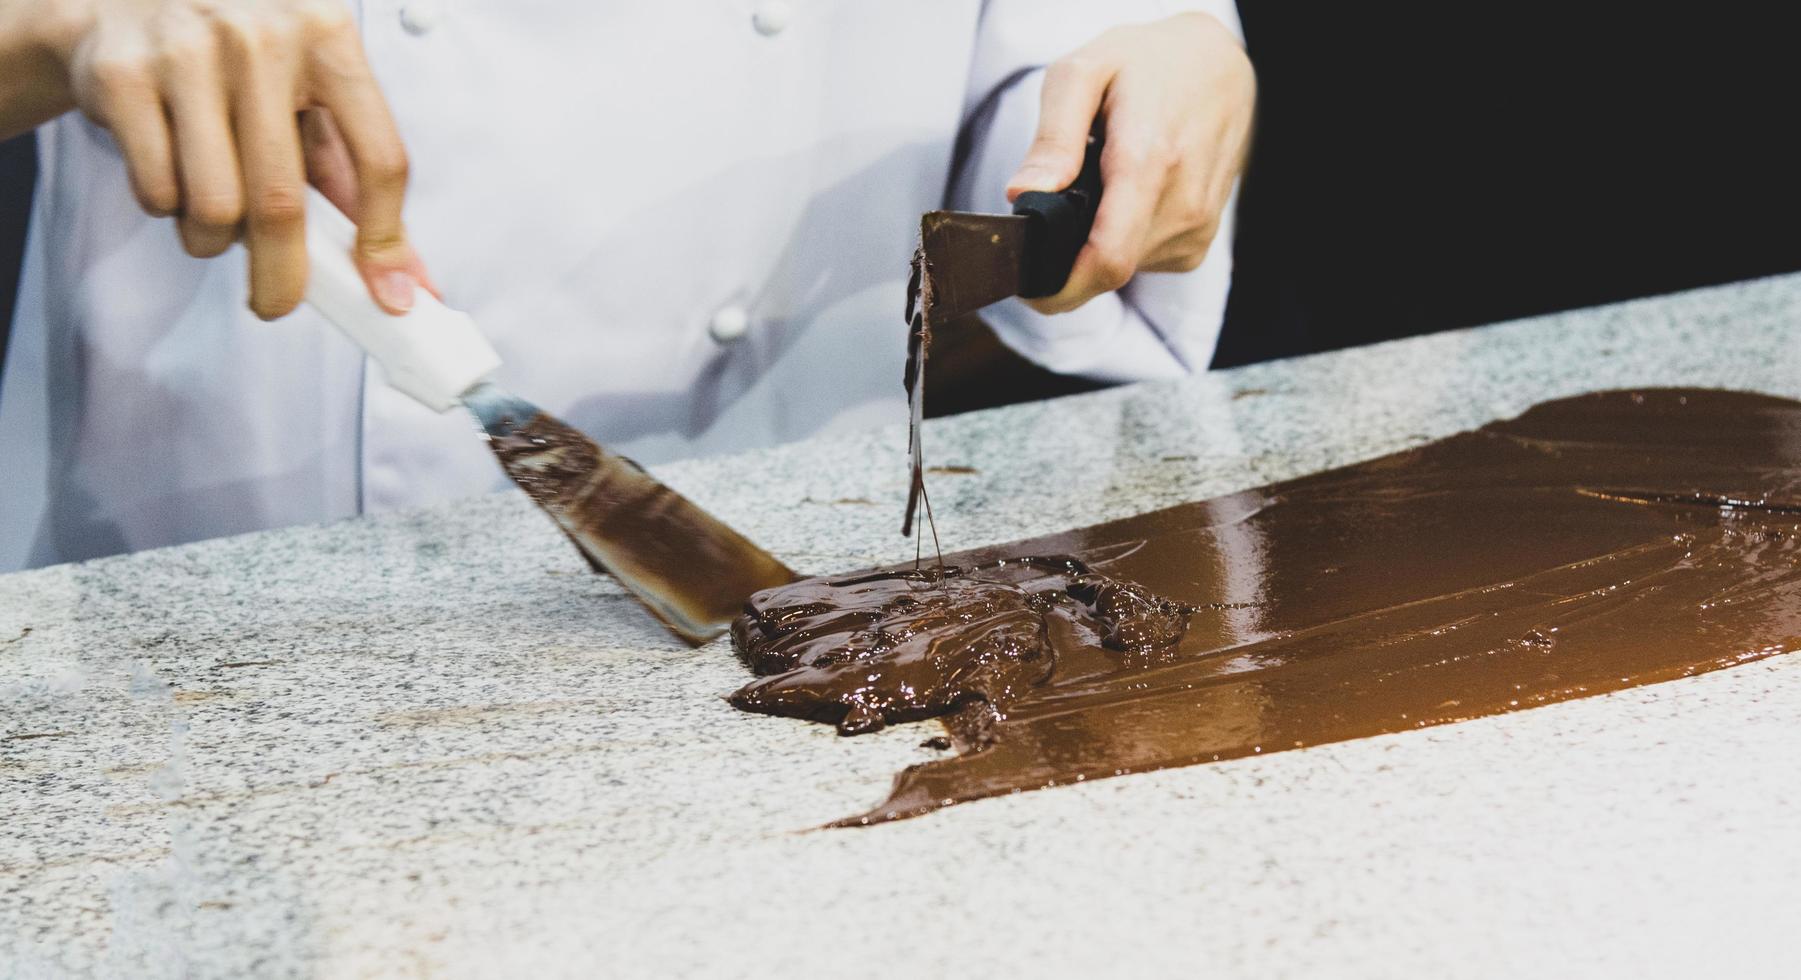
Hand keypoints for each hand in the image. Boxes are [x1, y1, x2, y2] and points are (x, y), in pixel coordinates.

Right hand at [2, 0, 429, 317]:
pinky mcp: (123, 77)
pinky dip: (166, 207)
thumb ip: (355, 177)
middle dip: (283, 277)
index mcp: (328, 37)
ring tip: (214, 216)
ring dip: (212, 240)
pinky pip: (156, 190)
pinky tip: (171, 174)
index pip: (380, 157)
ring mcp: (188, 53)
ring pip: (213, 207)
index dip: (386, 239)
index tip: (386, 293)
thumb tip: (405, 279)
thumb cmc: (241, 57)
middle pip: (282, 201)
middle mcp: (262, 40)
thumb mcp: (310, 92)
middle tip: (276, 304)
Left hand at [1007, 12, 1254, 314]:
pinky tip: (1128, 195)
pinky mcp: (1199, 240)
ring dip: (1096, 241)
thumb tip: (1024, 194)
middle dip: (1069, 252)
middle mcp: (1182, 204)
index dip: (1058, 287)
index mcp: (1149, 162)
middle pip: (1107, 270)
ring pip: (1123, 269)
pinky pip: (1143, 261)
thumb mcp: (1084, 72)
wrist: (1219, 65)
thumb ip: (1053, 137)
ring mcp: (1196, 227)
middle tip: (1058, 200)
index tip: (1026, 285)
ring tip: (1102, 183)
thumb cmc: (1147, 63)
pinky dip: (1122, 238)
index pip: (1106, 260)